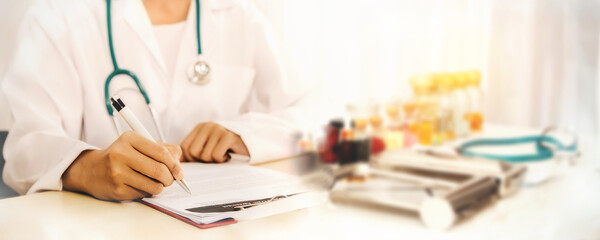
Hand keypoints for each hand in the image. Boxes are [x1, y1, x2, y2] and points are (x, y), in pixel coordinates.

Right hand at [62, 131, 182, 200]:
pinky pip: (144, 194)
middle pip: (159, 170)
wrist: (91, 170)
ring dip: (160, 187)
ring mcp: (118, 173)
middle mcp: (121, 154)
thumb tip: (179, 164)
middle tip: (170, 179)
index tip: (179, 172)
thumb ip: (162, 149)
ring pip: (154, 185)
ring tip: (155, 182)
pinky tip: (139, 186)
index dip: (175, 164)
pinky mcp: (117, 189)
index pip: (161, 152)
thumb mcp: (139, 145)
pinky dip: (147, 192)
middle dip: (170, 178)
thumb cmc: (121, 156)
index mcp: (130, 139)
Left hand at [181, 122, 248, 162]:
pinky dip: (221, 159)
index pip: (184, 147)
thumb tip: (178, 163)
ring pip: (205, 155)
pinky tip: (228, 154)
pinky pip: (216, 155)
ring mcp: (219, 129)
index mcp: (200, 128)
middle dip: (202, 160)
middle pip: (193, 151)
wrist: (249, 145)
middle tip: (214, 157)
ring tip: (222, 154)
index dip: (191, 158)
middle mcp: (208, 126)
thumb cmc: (225, 149)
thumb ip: (193, 152)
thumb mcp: (207, 147)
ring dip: (214, 160)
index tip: (202, 160)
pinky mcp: (229, 136)